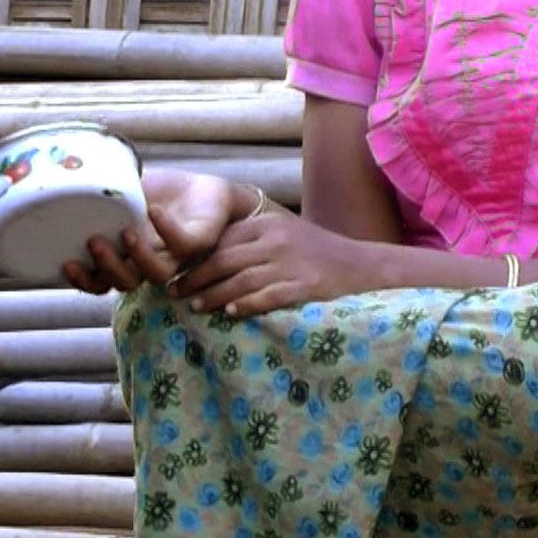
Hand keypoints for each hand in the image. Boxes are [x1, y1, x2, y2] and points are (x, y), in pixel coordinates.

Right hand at [63, 169, 239, 293]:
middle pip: (126, 283)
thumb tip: (62, 178)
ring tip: (127, 232)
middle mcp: (149, 262)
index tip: (66, 264)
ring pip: (157, 275)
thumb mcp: (122, 192)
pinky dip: (168, 230)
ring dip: (138, 258)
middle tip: (93, 242)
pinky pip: (184, 245)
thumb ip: (98, 194)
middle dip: (107, 268)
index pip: (100, 282)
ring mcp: (175, 256)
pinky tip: (153, 210)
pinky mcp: (199, 242)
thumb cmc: (159, 194)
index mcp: (126, 257)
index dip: (82, 280)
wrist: (203, 188)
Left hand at [164, 209, 360, 317]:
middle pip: (224, 261)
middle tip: (176, 293)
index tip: (176, 274)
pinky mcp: (304, 285)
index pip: (222, 241)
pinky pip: (266, 297)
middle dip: (196, 278)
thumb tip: (209, 259)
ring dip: (214, 295)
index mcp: (268, 224)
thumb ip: (252, 242)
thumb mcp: (284, 234)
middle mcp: (277, 240)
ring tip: (196, 307)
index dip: (195, 260)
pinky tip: (230, 313)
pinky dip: (245, 305)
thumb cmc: (317, 253)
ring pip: (240, 281)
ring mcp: (291, 263)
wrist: (362, 266)